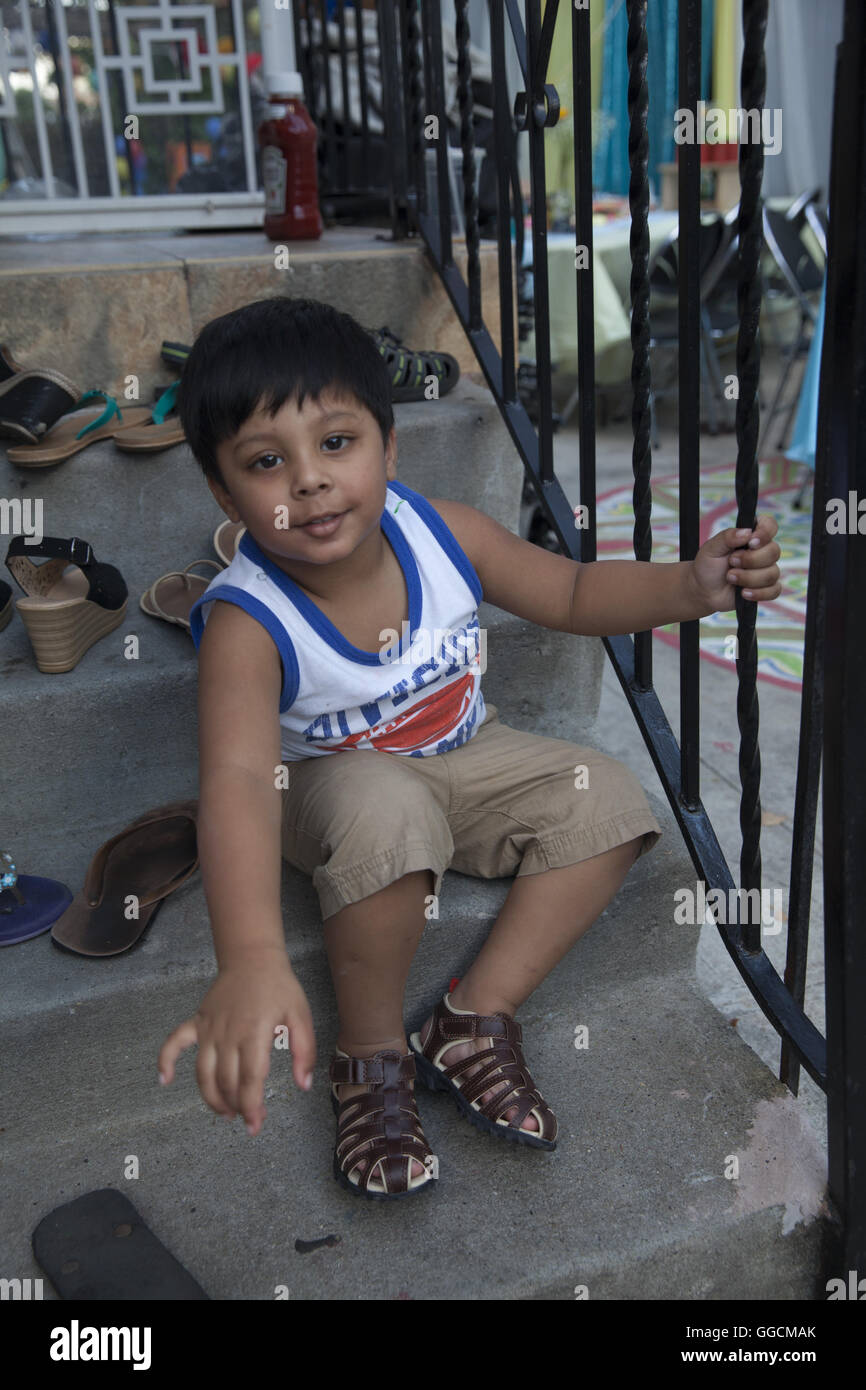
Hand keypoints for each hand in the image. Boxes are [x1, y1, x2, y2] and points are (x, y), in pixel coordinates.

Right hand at [158, 954, 315, 1135]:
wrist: (253, 958)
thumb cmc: (279, 987)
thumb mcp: (301, 1016)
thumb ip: (305, 1052)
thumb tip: (303, 1084)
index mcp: (255, 1033)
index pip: (249, 1080)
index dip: (252, 1107)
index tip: (255, 1125)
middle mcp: (228, 1034)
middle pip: (226, 1081)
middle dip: (236, 1107)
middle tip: (247, 1119)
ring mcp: (209, 1028)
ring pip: (203, 1072)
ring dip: (211, 1097)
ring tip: (225, 1113)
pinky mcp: (198, 1021)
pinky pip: (175, 1042)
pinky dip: (166, 1060)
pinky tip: (164, 1080)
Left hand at [689, 513, 781, 614]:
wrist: (704, 590)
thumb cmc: (708, 566)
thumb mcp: (711, 548)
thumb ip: (727, 537)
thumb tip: (747, 532)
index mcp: (751, 537)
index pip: (770, 525)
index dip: (765, 532)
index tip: (751, 542)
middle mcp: (762, 552)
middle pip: (774, 551)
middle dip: (751, 559)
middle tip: (731, 562)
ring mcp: (766, 571)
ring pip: (772, 573)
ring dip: (749, 578)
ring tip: (730, 578)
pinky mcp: (766, 589)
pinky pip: (774, 591)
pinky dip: (758, 593)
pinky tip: (743, 593)